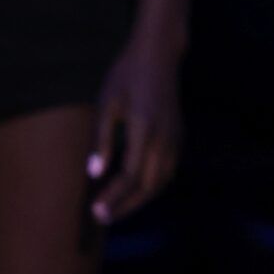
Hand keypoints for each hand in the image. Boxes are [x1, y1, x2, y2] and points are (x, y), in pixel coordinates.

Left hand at [90, 31, 182, 223]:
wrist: (158, 54)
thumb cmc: (126, 75)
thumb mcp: (106, 104)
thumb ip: (102, 140)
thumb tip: (94, 174)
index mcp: (144, 130)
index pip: (129, 176)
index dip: (113, 197)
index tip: (95, 211)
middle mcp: (164, 138)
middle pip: (148, 185)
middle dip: (126, 205)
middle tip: (102, 218)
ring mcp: (175, 138)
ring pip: (162, 181)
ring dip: (141, 199)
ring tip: (118, 209)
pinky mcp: (179, 136)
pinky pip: (168, 170)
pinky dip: (152, 186)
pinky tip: (136, 189)